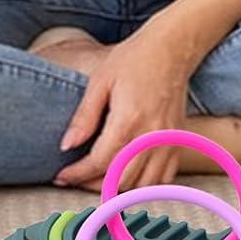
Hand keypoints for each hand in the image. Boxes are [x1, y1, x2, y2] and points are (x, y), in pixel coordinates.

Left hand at [51, 23, 196, 194]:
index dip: (77, 174)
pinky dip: (144, 186)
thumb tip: (66, 146)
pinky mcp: (178, 143)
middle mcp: (152, 136)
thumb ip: (84, 116)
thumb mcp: (100, 81)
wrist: (171, 49)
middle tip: (75, 179)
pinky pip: (163, 179)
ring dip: (119, 190)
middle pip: (121, 180)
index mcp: (129, 119)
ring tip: (97, 180)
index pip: (100, 161)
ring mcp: (168, 142)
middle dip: (94, 184)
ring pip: (143, 186)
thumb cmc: (133, 60)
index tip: (61, 176)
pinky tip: (127, 178)